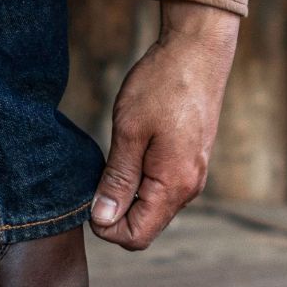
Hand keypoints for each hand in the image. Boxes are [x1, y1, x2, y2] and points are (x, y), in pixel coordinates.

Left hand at [89, 0, 239, 250]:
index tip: (88, 198)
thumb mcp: (129, 131)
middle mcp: (189, 188)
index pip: (136, 236)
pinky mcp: (188, 163)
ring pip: (150, 209)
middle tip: (94, 179)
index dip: (105, 227)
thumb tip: (102, 220)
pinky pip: (158, 191)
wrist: (198, 50)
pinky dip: (137, 185)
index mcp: (174, 185)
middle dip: (113, 215)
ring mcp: (191, 176)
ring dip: (124, 198)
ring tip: (109, 164)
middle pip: (143, 227)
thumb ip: (117, 180)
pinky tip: (125, 157)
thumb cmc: (162, 85)